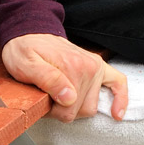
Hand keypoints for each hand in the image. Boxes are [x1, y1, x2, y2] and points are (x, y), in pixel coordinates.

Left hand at [2, 33, 128, 122]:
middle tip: (48, 98)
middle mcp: (88, 67)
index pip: (68, 111)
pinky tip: (117, 113)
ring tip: (60, 94)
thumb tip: (69, 97)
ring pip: (92, 106)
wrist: (29, 32)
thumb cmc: (24, 50)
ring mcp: (95, 67)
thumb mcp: (25, 64)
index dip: (52, 112)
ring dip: (77, 106)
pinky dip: (119, 99)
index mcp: (72, 67)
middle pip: (81, 110)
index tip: (41, 102)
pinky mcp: (99, 66)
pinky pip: (118, 83)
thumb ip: (47, 79)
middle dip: (64, 110)